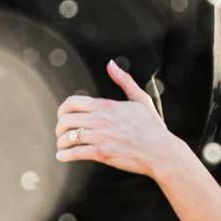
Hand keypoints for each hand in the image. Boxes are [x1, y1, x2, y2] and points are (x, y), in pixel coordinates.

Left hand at [55, 61, 179, 176]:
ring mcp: (100, 137)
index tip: (62, 116)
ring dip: (61, 142)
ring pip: (68, 137)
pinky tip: (62, 156)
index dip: (62, 110)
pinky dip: (64, 155)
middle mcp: (100, 120)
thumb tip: (111, 64)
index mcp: (106, 106)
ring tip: (61, 146)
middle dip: (59, 127)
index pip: (72, 103)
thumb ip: (124, 80)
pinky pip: (75, 153)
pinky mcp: (102, 153)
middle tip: (61, 133)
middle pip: (65, 120)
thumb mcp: (140, 99)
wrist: (161, 151)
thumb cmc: (152, 126)